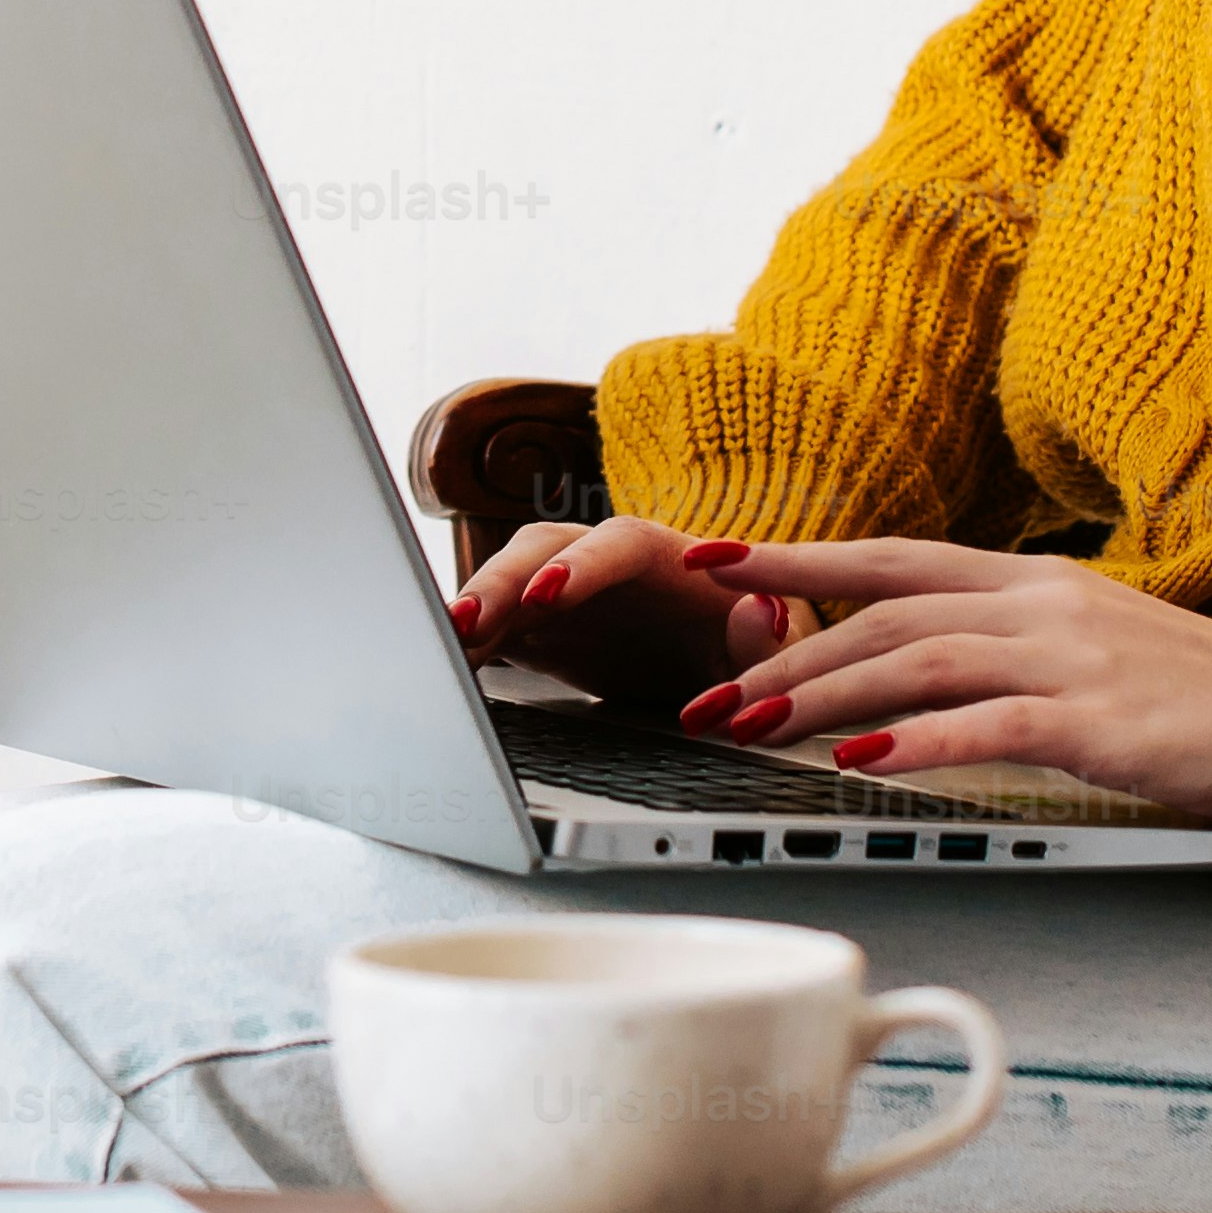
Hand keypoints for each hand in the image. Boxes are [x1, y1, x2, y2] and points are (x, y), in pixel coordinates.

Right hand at [449, 513, 790, 715]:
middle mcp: (602, 563)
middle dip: (499, 583)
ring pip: (504, 585)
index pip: (614, 544)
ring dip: (470, 610)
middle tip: (463, 622)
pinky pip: (494, 629)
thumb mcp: (774, 651)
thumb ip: (765, 637)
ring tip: (437, 644)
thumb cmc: (751, 648)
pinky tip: (440, 668)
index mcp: (661, 555)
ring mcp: (563, 593)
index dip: (577, 566)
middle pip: (540, 553)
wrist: (723, 665)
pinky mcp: (539, 629)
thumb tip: (761, 609)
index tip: (546, 595)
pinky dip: (465, 646)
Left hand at [673, 538, 1211, 824]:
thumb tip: (910, 659)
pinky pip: (987, 725)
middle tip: (711, 694)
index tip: (715, 560)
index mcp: (1027, 580)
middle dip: (785, 652)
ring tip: (754, 726)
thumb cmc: (1188, 690)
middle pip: (882, 614)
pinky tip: (860, 761)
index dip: (795, 559)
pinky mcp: (1095, 720)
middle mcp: (1036, 604)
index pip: (887, 559)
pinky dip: (916, 741)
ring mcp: (1066, 657)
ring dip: (824, 695)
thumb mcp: (1082, 640)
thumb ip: (1000, 640)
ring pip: (916, 660)